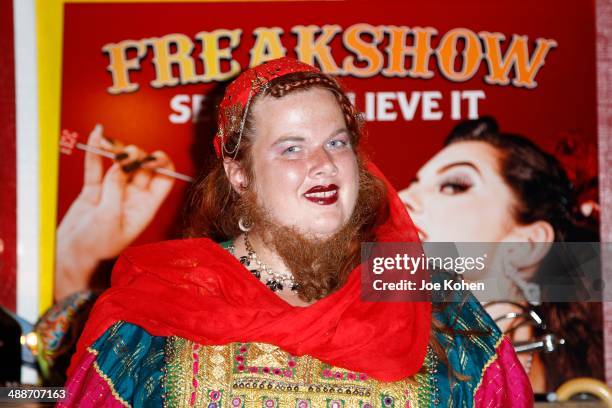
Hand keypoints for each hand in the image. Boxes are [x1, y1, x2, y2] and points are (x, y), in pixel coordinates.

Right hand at [55, 124, 174, 299]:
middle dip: (138, 155)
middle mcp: (133, 197)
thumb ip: (115, 190)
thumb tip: (121, 165)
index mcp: (145, 207)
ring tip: (108, 143)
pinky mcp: (94, 190)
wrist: (70, 257)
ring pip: (122, 164)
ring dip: (117, 151)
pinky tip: (97, 135)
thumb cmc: (95, 247)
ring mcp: (114, 192)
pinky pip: (97, 167)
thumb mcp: (109, 219)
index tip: (153, 155)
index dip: (163, 164)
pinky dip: (96, 151)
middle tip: (126, 154)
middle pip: (143, 167)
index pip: (164, 179)